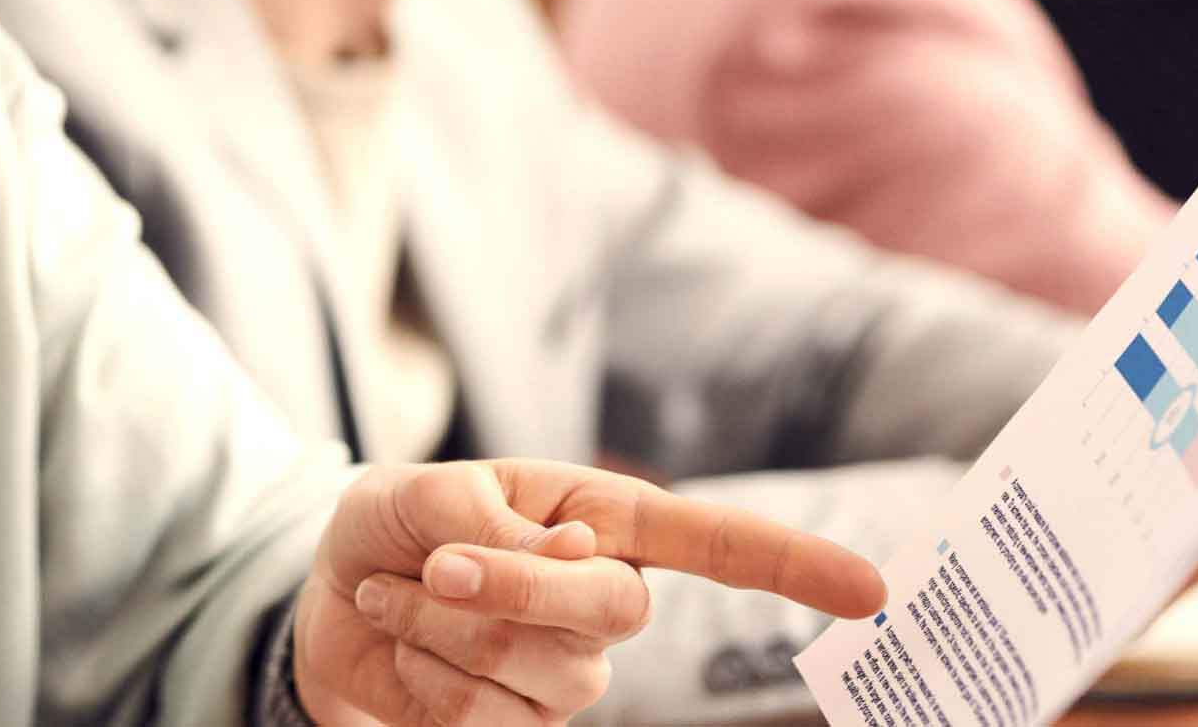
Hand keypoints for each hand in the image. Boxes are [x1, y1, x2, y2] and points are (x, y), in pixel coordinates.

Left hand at [291, 459, 885, 725]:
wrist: (322, 595)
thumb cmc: (392, 527)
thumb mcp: (421, 493)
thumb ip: (492, 518)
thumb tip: (577, 563)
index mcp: (601, 524)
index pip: (714, 546)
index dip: (792, 566)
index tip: (874, 591)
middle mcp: (603, 605)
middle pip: (612, 613)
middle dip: (510, 588)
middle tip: (432, 563)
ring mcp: (568, 677)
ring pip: (534, 666)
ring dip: (440, 626)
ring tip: (400, 594)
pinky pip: (482, 716)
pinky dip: (420, 670)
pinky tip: (401, 643)